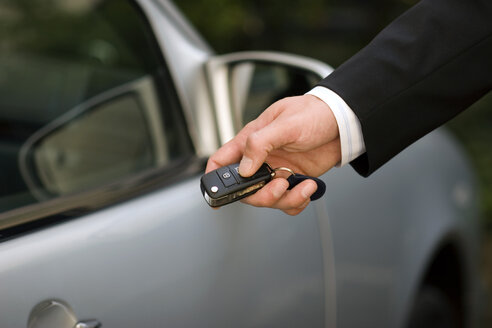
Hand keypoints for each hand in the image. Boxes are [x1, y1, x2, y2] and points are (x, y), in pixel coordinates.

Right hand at [206, 94, 340, 214]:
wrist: (343, 123)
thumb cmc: (314, 113)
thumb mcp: (286, 124)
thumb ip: (260, 143)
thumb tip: (243, 168)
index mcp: (252, 140)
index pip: (223, 161)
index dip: (213, 179)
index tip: (216, 197)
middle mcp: (261, 159)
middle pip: (245, 189)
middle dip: (261, 195)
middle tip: (279, 186)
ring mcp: (277, 171)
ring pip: (268, 199)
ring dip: (285, 199)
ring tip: (303, 185)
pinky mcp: (293, 180)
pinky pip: (287, 202)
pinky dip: (298, 201)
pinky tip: (308, 187)